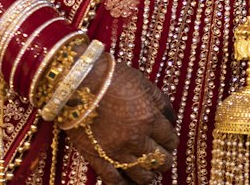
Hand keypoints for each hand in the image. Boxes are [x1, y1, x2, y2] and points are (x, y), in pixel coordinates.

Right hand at [69, 58, 176, 183]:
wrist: (77, 81)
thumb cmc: (111, 76)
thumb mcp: (142, 82)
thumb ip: (160, 101)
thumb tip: (171, 118)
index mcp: (149, 118)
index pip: (170, 139)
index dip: (171, 140)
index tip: (168, 140)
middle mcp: (136, 139)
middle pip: (160, 160)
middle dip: (164, 159)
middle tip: (162, 156)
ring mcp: (117, 152)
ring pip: (141, 176)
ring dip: (149, 175)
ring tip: (150, 172)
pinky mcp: (98, 159)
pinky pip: (115, 181)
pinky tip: (130, 183)